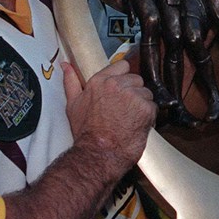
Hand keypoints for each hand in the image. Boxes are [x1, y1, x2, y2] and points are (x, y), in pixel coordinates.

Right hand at [62, 59, 155, 178]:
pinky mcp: (146, 109)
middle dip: (133, 92)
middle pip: (136, 80)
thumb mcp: (72, 104)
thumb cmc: (86, 132)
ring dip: (141, 104)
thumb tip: (66, 65)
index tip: (121, 89)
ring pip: (146, 93)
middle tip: (124, 109)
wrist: (99, 153)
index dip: (123, 78)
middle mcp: (118, 85)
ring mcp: (133, 96)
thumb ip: (71, 81)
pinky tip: (136, 125)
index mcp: (101, 81)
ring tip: (129, 118)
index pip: (122, 66)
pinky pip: (153, 107)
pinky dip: (148, 116)